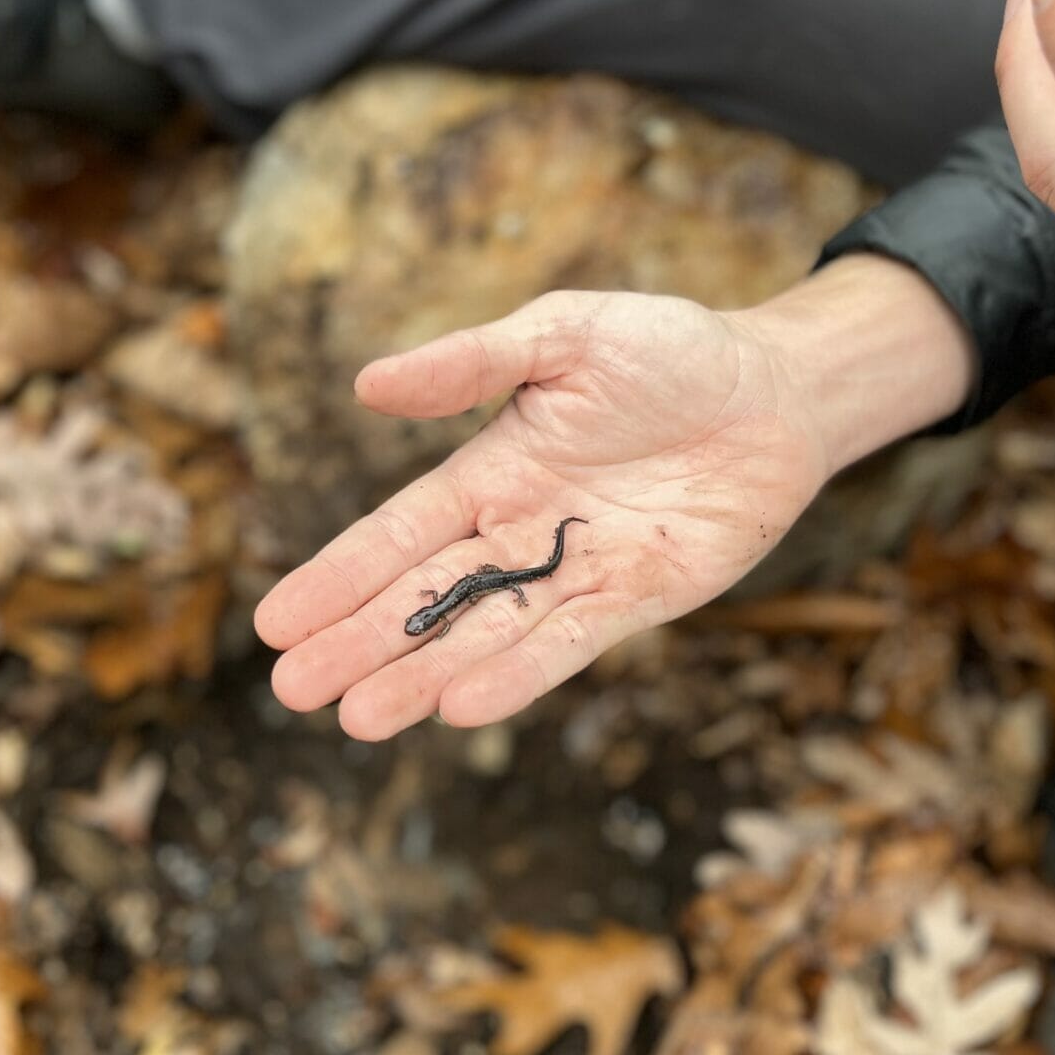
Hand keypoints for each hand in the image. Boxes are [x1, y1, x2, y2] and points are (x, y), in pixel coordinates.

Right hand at [254, 262, 973, 737]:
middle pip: (428, 597)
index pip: (398, 534)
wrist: (777, 390)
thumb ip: (471, 362)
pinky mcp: (636, 600)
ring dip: (423, 676)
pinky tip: (460, 707)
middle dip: (362, 642)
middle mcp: (522, 533)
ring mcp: (576, 573)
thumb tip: (365, 384)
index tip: (276, 624)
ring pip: (486, 634)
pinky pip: (568, 644)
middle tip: (294, 693)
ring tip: (359, 721)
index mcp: (491, 472)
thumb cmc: (668, 350)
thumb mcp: (563, 334)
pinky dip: (517, 675)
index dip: (338, 576)